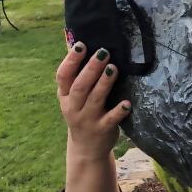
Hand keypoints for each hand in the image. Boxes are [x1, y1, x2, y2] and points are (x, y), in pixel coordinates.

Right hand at [56, 43, 129, 159]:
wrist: (86, 148)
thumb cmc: (82, 113)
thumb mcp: (72, 97)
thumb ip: (76, 75)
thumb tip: (75, 43)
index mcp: (65, 96)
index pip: (63, 76)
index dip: (70, 60)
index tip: (81, 45)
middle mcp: (73, 107)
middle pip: (80, 86)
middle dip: (91, 69)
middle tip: (103, 53)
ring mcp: (88, 119)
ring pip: (95, 99)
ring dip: (104, 83)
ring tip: (114, 68)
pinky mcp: (103, 129)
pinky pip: (111, 119)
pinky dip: (119, 111)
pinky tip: (127, 103)